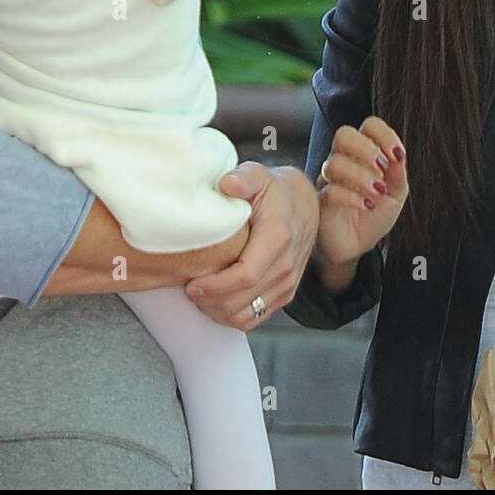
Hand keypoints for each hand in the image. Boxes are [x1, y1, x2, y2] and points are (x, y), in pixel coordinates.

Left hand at [184, 162, 317, 331]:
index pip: (245, 276)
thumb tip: (227, 184)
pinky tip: (217, 301)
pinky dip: (233, 316)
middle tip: (189, 288)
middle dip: (210, 301)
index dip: (215, 286)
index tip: (192, 283)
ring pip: (247, 315)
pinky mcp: (285, 293)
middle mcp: (285, 265)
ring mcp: (287, 283)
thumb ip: (244, 178)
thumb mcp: (259, 175)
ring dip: (218, 311)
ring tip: (201, 294)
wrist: (304, 204)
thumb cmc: (276, 191)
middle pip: (242, 301)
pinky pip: (256, 318)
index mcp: (278, 238)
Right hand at [314, 117, 407, 270]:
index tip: (398, 155)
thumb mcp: (396, 195)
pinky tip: (366, 206)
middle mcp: (344, 161)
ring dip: (361, 177)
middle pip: (344, 134)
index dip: (384, 134)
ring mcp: (329, 180)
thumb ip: (398, 174)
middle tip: (382, 169)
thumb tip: (399, 156)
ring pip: (335, 163)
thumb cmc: (374, 215)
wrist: (356, 246)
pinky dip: (352, 197)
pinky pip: (329, 190)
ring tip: (377, 193)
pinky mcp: (320, 201)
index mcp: (364, 154)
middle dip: (366, 148)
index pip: (369, 126)